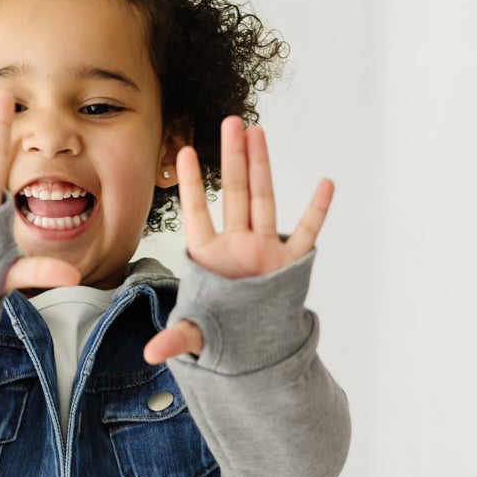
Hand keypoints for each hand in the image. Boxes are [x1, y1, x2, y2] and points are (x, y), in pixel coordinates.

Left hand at [143, 115, 334, 365]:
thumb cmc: (221, 336)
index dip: (190, 185)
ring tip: (257, 133)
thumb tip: (151, 354)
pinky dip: (317, 210)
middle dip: (232, 159)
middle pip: (234, 195)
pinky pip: (306, 233)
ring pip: (264, 201)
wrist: (253, 351)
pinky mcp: (288, 264)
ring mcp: (263, 251)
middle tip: (230, 122)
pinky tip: (325, 185)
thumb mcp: (195, 337)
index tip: (182, 151)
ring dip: (262, 167)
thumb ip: (175, 340)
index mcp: (209, 259)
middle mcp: (236, 247)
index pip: (197, 215)